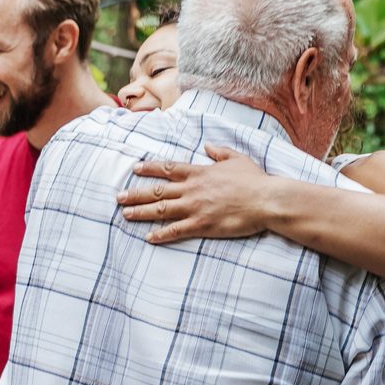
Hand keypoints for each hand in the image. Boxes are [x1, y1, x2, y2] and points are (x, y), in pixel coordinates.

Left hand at [116, 146, 278, 242]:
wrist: (266, 200)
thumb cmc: (254, 180)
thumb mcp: (237, 159)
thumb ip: (220, 152)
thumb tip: (208, 146)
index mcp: (200, 173)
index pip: (168, 168)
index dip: (150, 168)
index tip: (135, 169)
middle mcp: (192, 189)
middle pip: (158, 191)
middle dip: (136, 194)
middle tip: (118, 197)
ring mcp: (195, 208)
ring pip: (161, 210)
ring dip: (142, 212)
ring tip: (125, 214)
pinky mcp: (202, 225)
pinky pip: (176, 231)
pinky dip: (161, 235)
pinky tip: (149, 238)